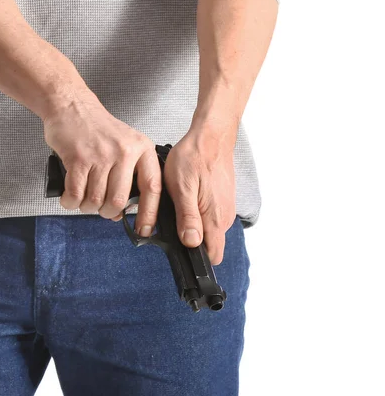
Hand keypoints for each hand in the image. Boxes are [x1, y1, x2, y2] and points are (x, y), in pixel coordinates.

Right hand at [43, 92, 161, 232]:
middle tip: (100, 207)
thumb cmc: (97, 129)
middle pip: (119, 201)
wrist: (72, 106)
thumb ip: (128, 177)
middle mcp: (124, 151)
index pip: (152, 188)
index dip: (149, 213)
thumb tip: (122, 213)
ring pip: (96, 200)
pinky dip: (70, 202)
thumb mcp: (125, 145)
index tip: (144, 229)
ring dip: (86, 206)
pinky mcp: (78, 158)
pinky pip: (75, 193)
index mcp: (141, 149)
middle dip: (107, 212)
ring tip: (83, 197)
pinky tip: (70, 196)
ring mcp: (101, 154)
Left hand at [162, 123, 236, 265]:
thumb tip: (191, 243)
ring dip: (191, 225)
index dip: (195, 259)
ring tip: (177, 206)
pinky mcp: (222, 201)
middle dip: (189, 240)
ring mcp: (224, 209)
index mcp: (214, 218)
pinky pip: (209, 217)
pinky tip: (186, 198)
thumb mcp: (182, 187)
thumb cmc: (194, 157)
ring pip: (207, 231)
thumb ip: (188, 217)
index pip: (211, 256)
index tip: (178, 250)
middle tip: (171, 220)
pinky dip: (196, 213)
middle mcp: (223, 217)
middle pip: (207, 245)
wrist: (211, 136)